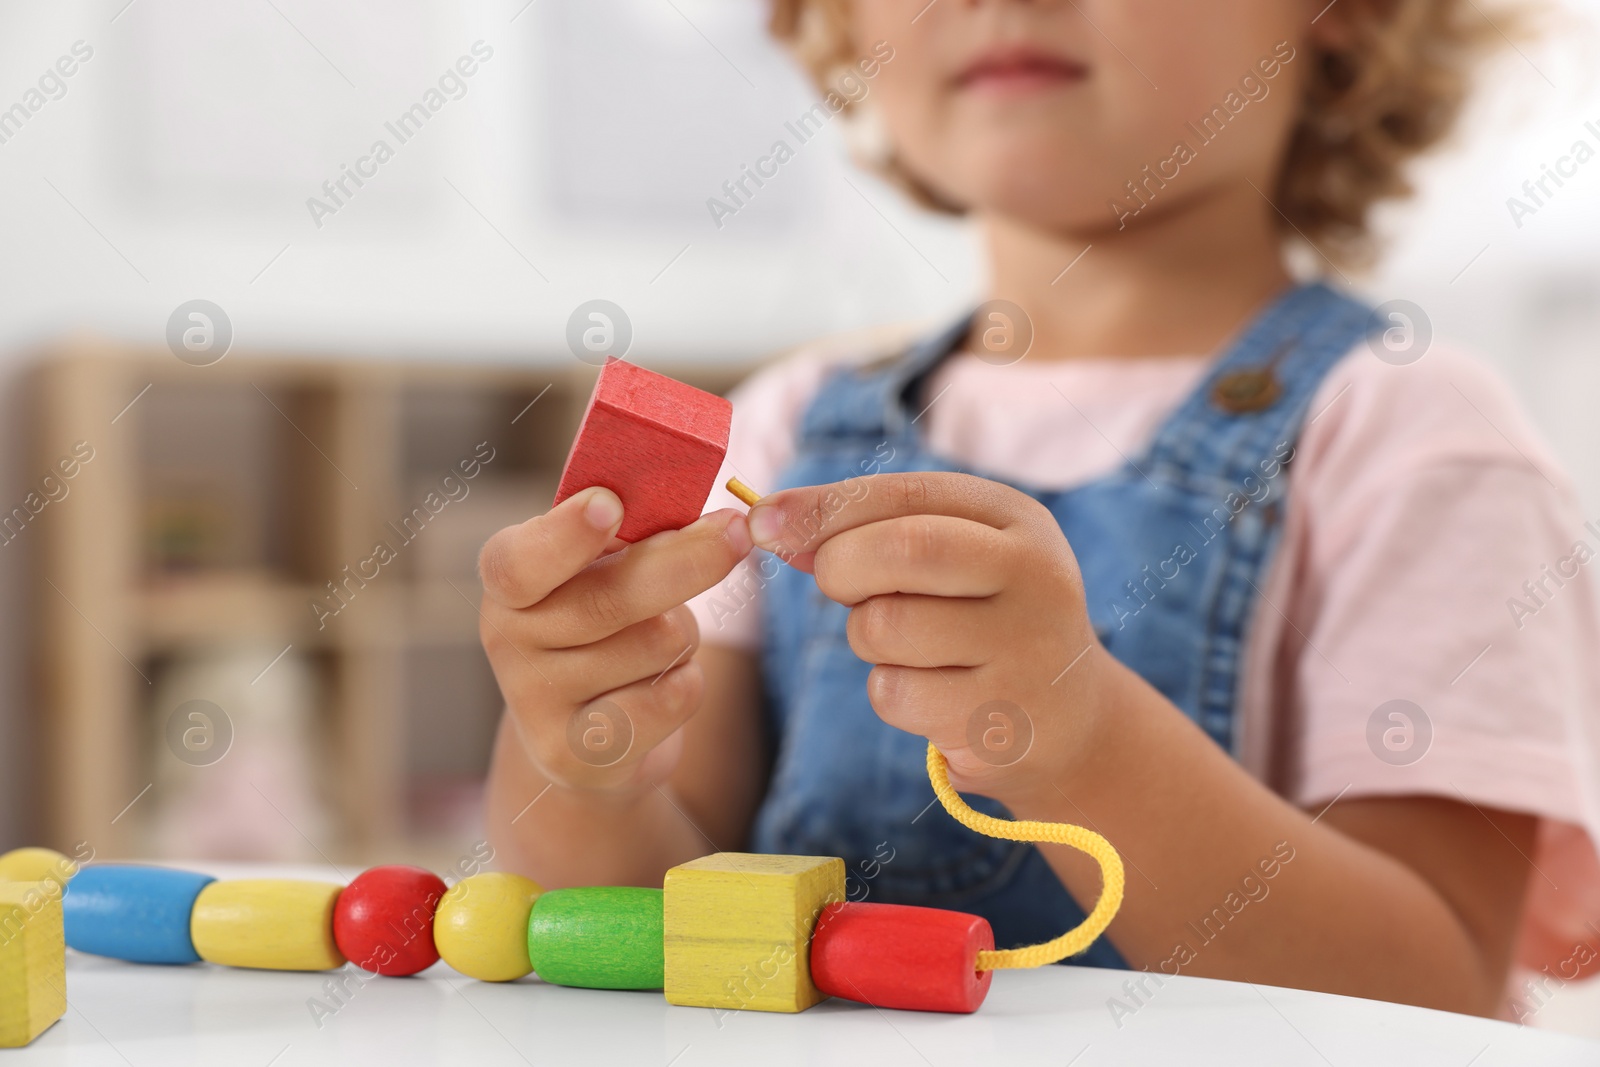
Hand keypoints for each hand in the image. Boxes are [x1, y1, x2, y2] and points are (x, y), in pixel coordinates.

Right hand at [478, 487, 751, 793]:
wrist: (585, 732)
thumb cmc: (604, 620)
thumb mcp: (603, 566)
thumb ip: (634, 532)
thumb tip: (709, 511)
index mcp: (508, 580)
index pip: (520, 561)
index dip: (566, 535)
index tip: (611, 505)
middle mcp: (506, 640)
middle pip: (613, 598)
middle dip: (689, 560)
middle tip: (736, 533)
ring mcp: (536, 703)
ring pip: (657, 643)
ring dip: (684, 634)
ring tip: (659, 643)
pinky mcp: (576, 755)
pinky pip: (672, 697)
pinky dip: (687, 681)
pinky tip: (664, 684)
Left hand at [747, 472, 1108, 805]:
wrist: (1069, 720)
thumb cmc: (981, 619)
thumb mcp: (948, 556)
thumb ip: (866, 529)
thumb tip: (768, 522)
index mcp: (1016, 519)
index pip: (905, 494)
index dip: (823, 505)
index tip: (761, 518)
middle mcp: (1035, 576)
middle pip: (902, 550)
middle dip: (840, 565)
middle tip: (839, 586)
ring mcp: (1025, 651)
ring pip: (885, 627)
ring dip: (866, 638)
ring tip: (908, 645)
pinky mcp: (1001, 720)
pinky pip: (895, 694)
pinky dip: (890, 692)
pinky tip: (932, 693)